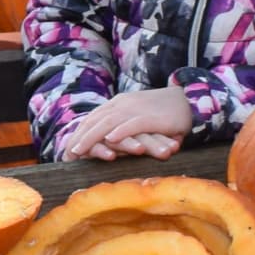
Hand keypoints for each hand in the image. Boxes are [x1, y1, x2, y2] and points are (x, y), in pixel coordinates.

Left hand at [59, 87, 193, 162]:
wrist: (188, 100)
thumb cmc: (163, 114)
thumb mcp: (138, 119)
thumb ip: (123, 128)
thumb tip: (107, 144)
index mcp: (118, 104)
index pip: (93, 118)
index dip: (79, 132)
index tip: (68, 148)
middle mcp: (123, 104)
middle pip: (95, 120)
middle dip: (79, 137)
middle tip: (67, 153)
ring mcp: (135, 110)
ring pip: (108, 123)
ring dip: (92, 137)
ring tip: (79, 150)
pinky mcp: (150, 117)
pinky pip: (132, 124)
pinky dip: (120, 132)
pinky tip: (109, 141)